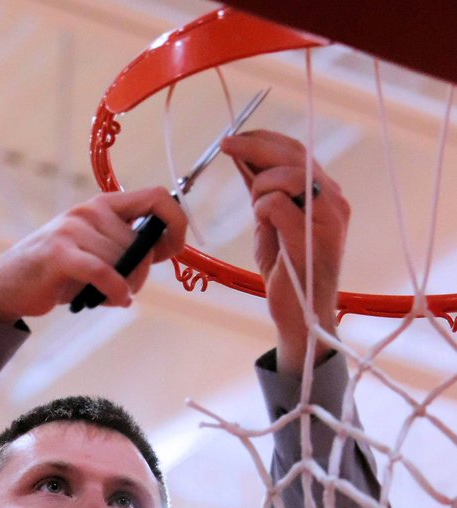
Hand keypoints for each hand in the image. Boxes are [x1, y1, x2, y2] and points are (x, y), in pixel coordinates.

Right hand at [0, 188, 186, 322]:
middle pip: (140, 242)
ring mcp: (73, 229)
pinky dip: (116, 289)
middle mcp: (90, 210)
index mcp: (103, 206)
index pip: (156, 197)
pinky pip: (103, 271)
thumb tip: (164, 249)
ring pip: (123, 260)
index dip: (175, 222)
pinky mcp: (60, 253)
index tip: (175, 248)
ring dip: (125, 286)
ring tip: (107, 297)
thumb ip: (127, 249)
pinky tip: (117, 300)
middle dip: (142, 273)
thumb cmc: (57, 274)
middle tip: (126, 291)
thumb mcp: (96, 254)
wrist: (8, 286)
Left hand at [221, 130, 349, 374]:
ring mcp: (328, 217)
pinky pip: (278, 204)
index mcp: (325, 194)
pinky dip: (262, 208)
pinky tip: (262, 223)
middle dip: (255, 145)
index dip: (264, 139)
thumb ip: (262, 192)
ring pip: (289, 174)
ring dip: (261, 185)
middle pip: (295, 154)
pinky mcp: (313, 237)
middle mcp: (333, 200)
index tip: (235, 138)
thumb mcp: (271, 223)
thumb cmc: (287, 273)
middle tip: (226, 144)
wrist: (302, 316)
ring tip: (256, 208)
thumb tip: (243, 156)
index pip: (297, 151)